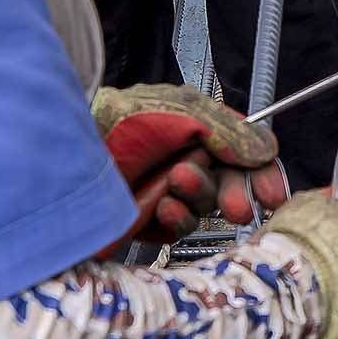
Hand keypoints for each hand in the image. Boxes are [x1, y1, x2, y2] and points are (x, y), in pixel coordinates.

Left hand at [91, 84, 292, 242]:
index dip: (261, 173)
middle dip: (235, 193)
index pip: (243, 151)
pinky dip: (175, 217)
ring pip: (205, 205)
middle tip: (237, 207)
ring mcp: (166, 188)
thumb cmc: (117, 120)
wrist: (66, 150)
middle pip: (230, 183)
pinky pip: (177, 227)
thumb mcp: (181, 111)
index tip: (271, 194)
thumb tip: (266, 149)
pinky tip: (161, 206)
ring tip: (176, 183)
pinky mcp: (148, 217)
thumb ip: (228, 131)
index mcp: (196, 126)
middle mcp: (184, 156)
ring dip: (198, 196)